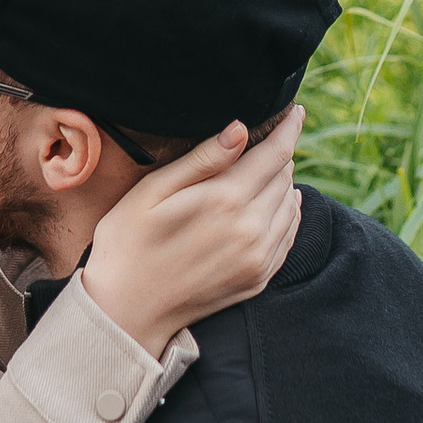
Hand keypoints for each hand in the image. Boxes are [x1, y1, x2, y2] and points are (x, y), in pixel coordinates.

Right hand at [81, 107, 304, 358]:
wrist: (126, 311)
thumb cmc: (128, 243)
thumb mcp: (153, 191)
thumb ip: (202, 160)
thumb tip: (240, 129)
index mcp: (226, 200)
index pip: (275, 154)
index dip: (289, 129)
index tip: (296, 111)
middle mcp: (251, 229)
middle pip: (285, 177)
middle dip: (282, 154)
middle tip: (273, 138)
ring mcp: (257, 258)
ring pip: (289, 206)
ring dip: (285, 183)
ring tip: (274, 167)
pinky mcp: (257, 280)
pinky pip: (287, 238)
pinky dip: (290, 216)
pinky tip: (284, 204)